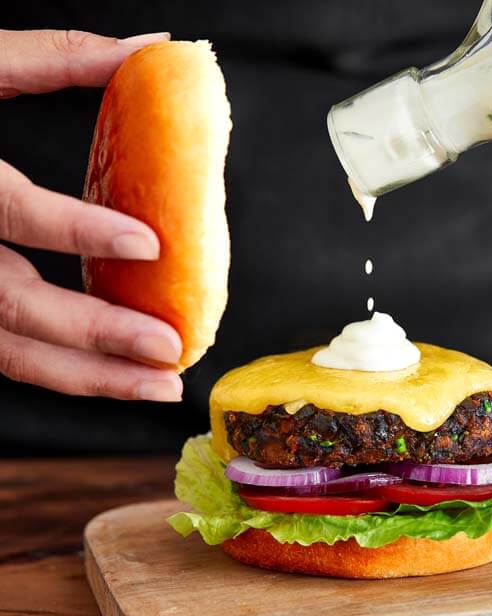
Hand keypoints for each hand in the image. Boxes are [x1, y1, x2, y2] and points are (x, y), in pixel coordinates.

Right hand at [0, 29, 183, 401]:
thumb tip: (151, 47)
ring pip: (4, 351)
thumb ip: (54, 58)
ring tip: (158, 386)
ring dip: (86, 377)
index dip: (77, 231)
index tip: (150, 244)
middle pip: (12, 304)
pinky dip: (58, 371)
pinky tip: (112, 377)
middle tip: (169, 348)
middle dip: (97, 334)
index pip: (9, 212)